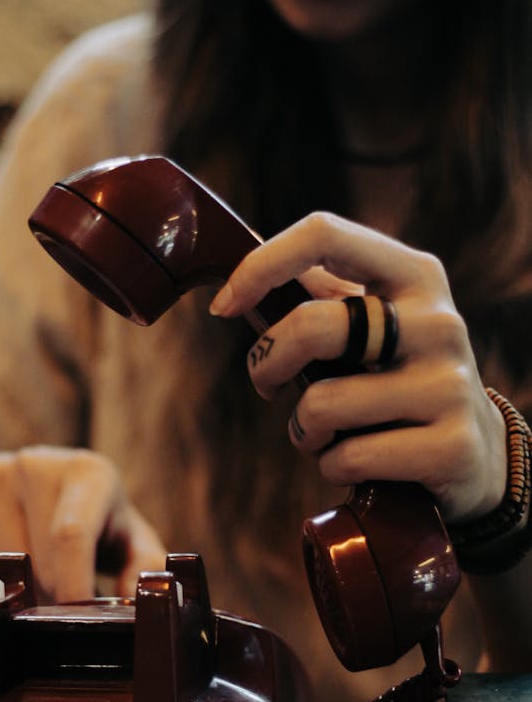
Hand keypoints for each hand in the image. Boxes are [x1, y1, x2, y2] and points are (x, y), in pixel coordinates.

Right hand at [0, 446, 165, 601]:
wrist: (33, 502)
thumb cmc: (96, 530)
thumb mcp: (129, 544)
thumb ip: (144, 568)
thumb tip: (142, 596)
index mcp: (89, 471)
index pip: (70, 536)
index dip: (72, 586)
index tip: (76, 618)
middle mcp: (37, 462)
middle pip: (36, 558)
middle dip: (50, 596)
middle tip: (61, 605)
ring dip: (18, 590)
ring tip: (37, 584)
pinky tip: (6, 569)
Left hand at [210, 211, 506, 524]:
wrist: (478, 455)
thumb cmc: (400, 382)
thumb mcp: (376, 327)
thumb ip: (322, 298)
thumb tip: (241, 279)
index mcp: (415, 275)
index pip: (325, 234)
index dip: (259, 266)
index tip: (224, 306)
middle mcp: (438, 322)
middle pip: (311, 327)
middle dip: (266, 364)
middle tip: (267, 384)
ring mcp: (449, 385)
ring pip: (321, 404)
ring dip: (303, 430)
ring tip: (326, 434)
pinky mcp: (449, 447)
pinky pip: (347, 458)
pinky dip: (331, 466)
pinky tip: (358, 464)